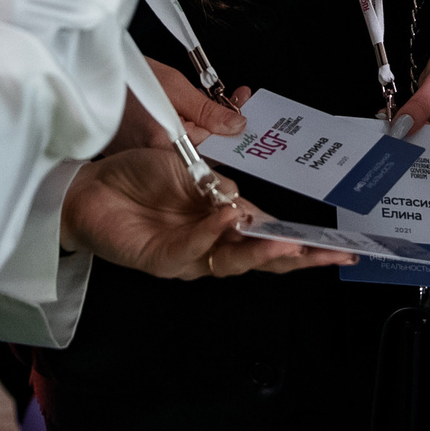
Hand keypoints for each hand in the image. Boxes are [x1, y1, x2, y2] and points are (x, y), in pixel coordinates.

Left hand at [59, 146, 353, 276]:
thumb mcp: (189, 168)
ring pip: (232, 262)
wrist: (89, 185)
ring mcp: (187, 256)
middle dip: (299, 258)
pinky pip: (192, 250)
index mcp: (224, 221)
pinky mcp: (159, 261)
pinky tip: (227, 220)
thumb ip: (220, 185)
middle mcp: (211, 244)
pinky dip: (211, 235)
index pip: (272, 235)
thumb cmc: (137, 175)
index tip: (339, 246)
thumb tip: (246, 200)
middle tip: (331, 256)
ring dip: (259, 252)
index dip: (305, 242)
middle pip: (262, 260)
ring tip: (284, 243)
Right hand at [108, 58, 245, 150]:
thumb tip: (235, 126)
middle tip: (236, 99)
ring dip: (203, 121)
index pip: (213, 147)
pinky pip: (169, 140)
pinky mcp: (136, 150)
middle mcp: (153, 157)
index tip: (243, 108)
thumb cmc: (126, 76)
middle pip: (201, 147)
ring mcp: (143, 155)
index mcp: (165, 143)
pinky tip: (189, 105)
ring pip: (186, 143)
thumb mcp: (173, 86)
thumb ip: (206, 110)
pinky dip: (182, 124)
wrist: (87, 72)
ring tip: (217, 97)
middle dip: (220, 123)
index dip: (231, 128)